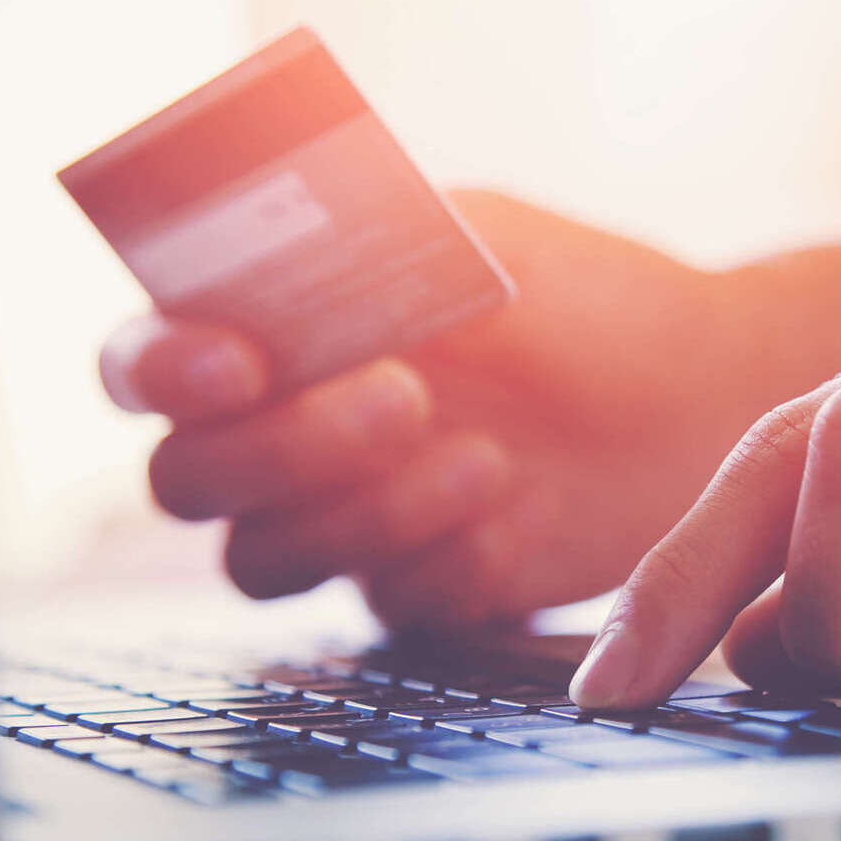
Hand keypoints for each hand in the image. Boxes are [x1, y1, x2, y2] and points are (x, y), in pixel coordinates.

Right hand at [100, 191, 784, 627]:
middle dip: (281, 447)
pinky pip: (379, 606)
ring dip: (362, 513)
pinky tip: (515, 515)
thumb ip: (371, 234)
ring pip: (261, 561)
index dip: (157, 371)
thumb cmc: (580, 296)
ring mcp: (341, 524)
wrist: (697, 389)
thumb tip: (278, 234)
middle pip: (185, 480)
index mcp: (270, 335)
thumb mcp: (477, 234)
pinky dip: (440, 564)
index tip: (233, 363)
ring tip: (487, 456)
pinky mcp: (414, 591)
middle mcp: (281, 438)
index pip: (143, 364)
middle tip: (405, 396)